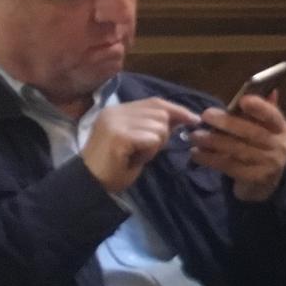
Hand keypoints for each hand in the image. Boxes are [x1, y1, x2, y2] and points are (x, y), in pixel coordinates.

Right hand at [81, 97, 199, 193]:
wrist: (91, 183)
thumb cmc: (115, 165)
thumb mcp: (139, 141)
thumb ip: (155, 126)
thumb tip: (183, 116)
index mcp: (118, 110)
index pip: (155, 102)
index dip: (177, 109)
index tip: (194, 119)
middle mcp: (115, 111)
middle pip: (161, 113)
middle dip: (163, 134)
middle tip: (145, 150)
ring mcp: (116, 122)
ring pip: (159, 127)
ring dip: (155, 145)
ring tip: (137, 154)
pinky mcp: (119, 136)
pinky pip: (152, 139)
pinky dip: (149, 152)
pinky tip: (134, 159)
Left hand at [189, 93, 285, 201]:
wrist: (266, 183)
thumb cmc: (261, 148)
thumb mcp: (265, 130)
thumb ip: (262, 111)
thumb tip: (270, 89)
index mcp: (281, 129)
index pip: (273, 115)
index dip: (259, 108)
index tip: (242, 101)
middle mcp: (280, 146)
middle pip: (251, 133)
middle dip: (227, 123)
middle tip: (205, 115)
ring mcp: (269, 164)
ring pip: (237, 150)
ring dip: (213, 142)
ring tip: (194, 136)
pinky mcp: (254, 178)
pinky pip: (229, 166)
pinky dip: (210, 159)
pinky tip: (196, 154)